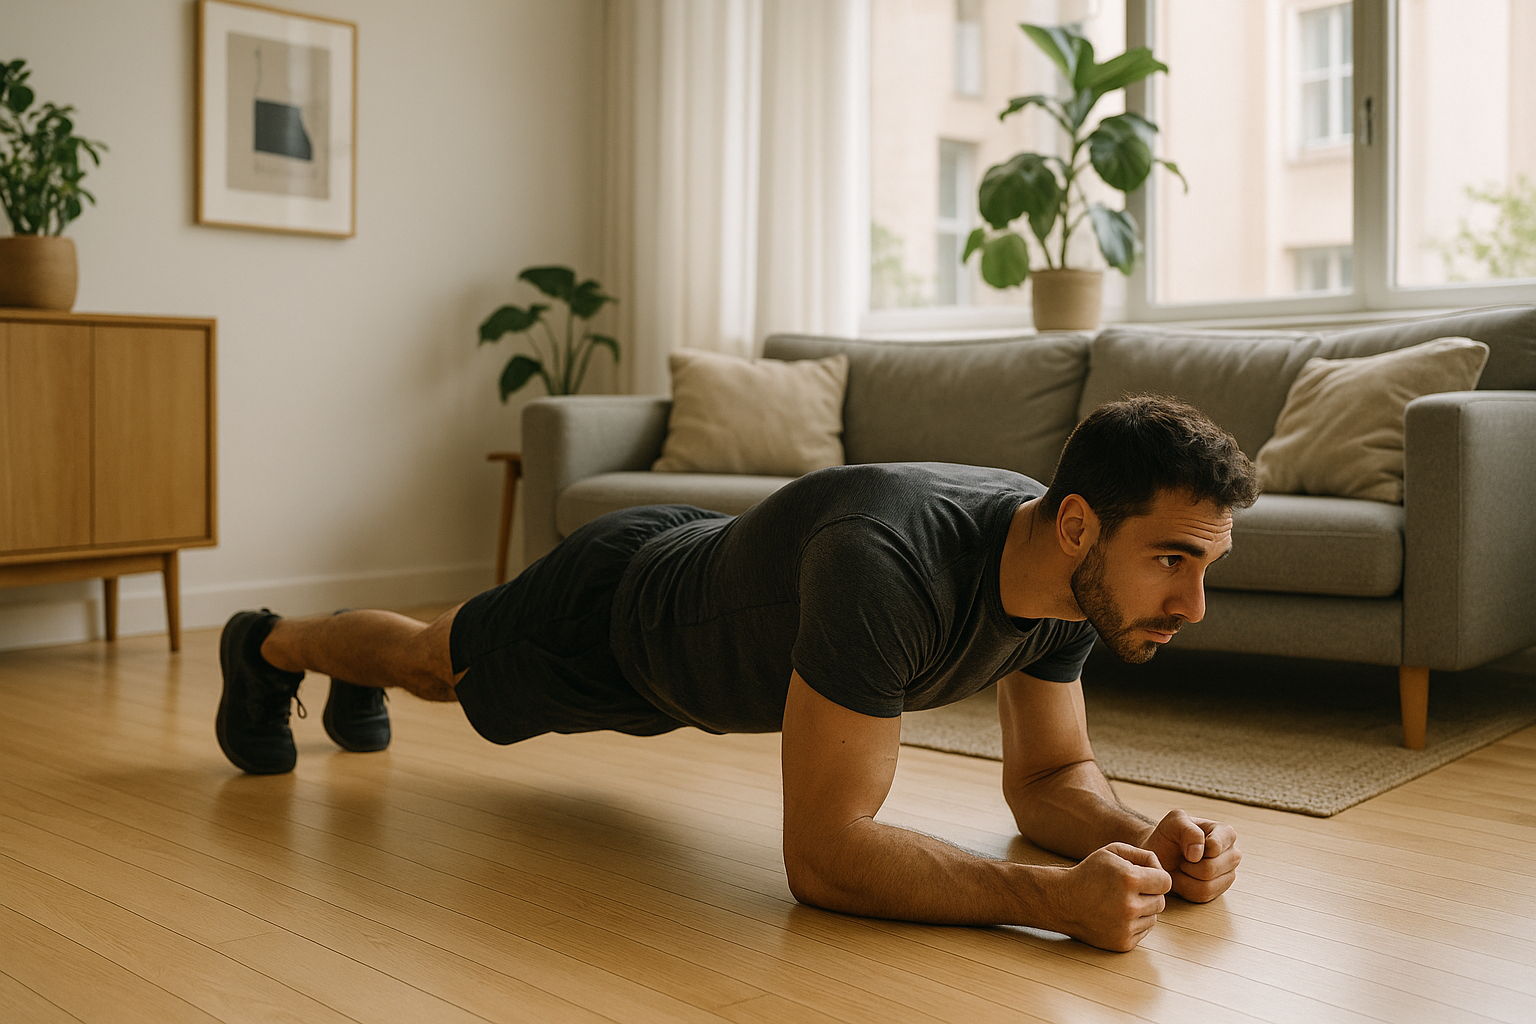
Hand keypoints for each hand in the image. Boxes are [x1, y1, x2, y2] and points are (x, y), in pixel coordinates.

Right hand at [1051, 843, 1170, 951]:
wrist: (1063, 901)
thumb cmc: (1089, 873)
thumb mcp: (1112, 852)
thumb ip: (1142, 855)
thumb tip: (1161, 869)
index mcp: (1130, 879)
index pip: (1166, 882)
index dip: (1158, 878)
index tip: (1146, 878)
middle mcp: (1130, 905)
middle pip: (1161, 901)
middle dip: (1150, 894)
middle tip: (1130, 890)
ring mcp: (1126, 927)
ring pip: (1153, 917)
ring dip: (1142, 910)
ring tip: (1120, 902)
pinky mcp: (1122, 943)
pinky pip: (1143, 932)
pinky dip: (1134, 924)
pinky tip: (1116, 915)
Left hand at [1141, 810, 1240, 902]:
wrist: (1162, 854)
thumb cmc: (1170, 836)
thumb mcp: (1173, 823)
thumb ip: (1188, 830)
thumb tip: (1198, 854)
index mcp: (1226, 833)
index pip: (1215, 846)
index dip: (1195, 848)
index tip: (1183, 844)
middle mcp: (1232, 855)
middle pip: (1211, 869)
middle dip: (1188, 866)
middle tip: (1180, 858)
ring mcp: (1228, 874)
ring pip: (1207, 886)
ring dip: (1185, 879)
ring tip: (1181, 868)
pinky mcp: (1219, 890)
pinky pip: (1203, 896)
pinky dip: (1186, 889)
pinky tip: (1183, 878)